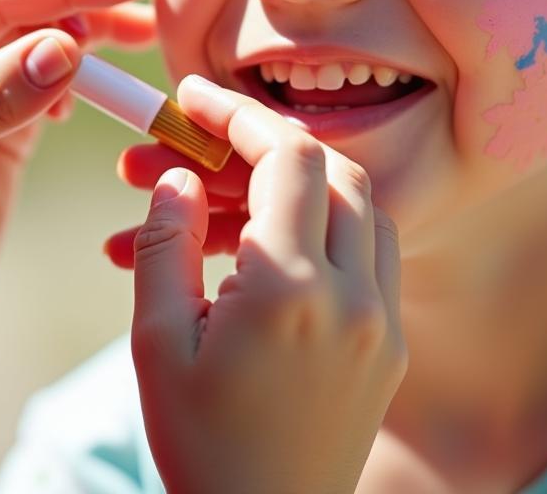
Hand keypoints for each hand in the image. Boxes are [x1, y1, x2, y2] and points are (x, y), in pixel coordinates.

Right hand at [131, 76, 405, 493]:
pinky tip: (256, 246)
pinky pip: (365, 252)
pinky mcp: (390, 344)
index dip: (238, 114)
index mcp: (292, 291)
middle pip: (327, 168)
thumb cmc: (200, 447)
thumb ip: (165, 244)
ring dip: (292, 183)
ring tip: (212, 205)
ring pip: (355, 204)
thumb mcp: (157, 343)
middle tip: (193, 152)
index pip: (287, 156)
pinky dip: (317, 226)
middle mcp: (354, 296)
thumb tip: (175, 176)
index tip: (192, 99)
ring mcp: (382, 321)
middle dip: (258, 144)